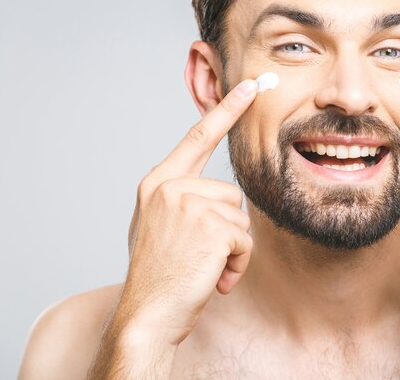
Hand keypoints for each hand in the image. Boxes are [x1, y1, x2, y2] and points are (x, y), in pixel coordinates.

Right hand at [120, 79, 257, 346]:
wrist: (147, 315)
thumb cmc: (158, 274)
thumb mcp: (159, 226)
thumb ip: (182, 200)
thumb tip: (216, 192)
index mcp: (158, 183)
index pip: (198, 137)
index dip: (227, 109)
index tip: (251, 85)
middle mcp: (171, 187)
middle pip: (231, 194)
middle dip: (227, 230)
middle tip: (200, 256)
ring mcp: (188, 204)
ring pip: (240, 218)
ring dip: (232, 249)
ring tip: (205, 267)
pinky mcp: (210, 226)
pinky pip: (244, 240)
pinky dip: (237, 264)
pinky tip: (214, 278)